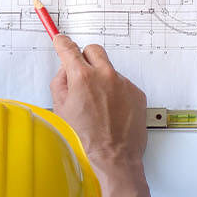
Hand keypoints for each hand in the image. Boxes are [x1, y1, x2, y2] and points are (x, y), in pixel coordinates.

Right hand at [50, 34, 147, 177]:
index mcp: (82, 77)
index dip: (62, 43)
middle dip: (85, 57)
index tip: (60, 40)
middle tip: (81, 73)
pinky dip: (116, 93)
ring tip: (99, 104)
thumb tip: (64, 71)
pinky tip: (112, 111)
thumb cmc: (86, 138)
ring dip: (102, 79)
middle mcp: (105, 75)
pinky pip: (123, 84)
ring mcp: (123, 83)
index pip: (68, 48)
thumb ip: (60, 83)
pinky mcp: (137, 92)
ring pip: (109, 69)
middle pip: (93, 49)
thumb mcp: (60, 110)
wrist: (114, 156)